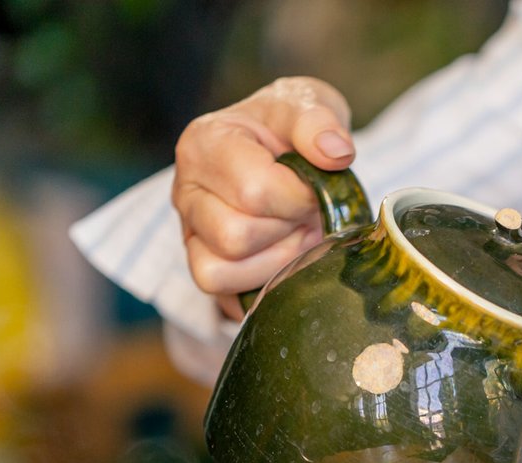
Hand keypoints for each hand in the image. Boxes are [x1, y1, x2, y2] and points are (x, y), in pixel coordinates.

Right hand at [172, 76, 355, 313]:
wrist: (284, 153)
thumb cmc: (291, 131)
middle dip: (287, 230)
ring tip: (297, 232)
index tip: (315, 187)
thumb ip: (318, 121)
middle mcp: (186, 190)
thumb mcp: (308, 106)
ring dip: (277, 259)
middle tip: (307, 213)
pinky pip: (225, 296)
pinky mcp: (204, 267)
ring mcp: (190, 232)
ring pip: (224, 271)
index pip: (253, 191)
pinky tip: (285, 256)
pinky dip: (263, 283)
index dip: (299, 198)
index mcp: (205, 143)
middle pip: (236, 236)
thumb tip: (336, 152)